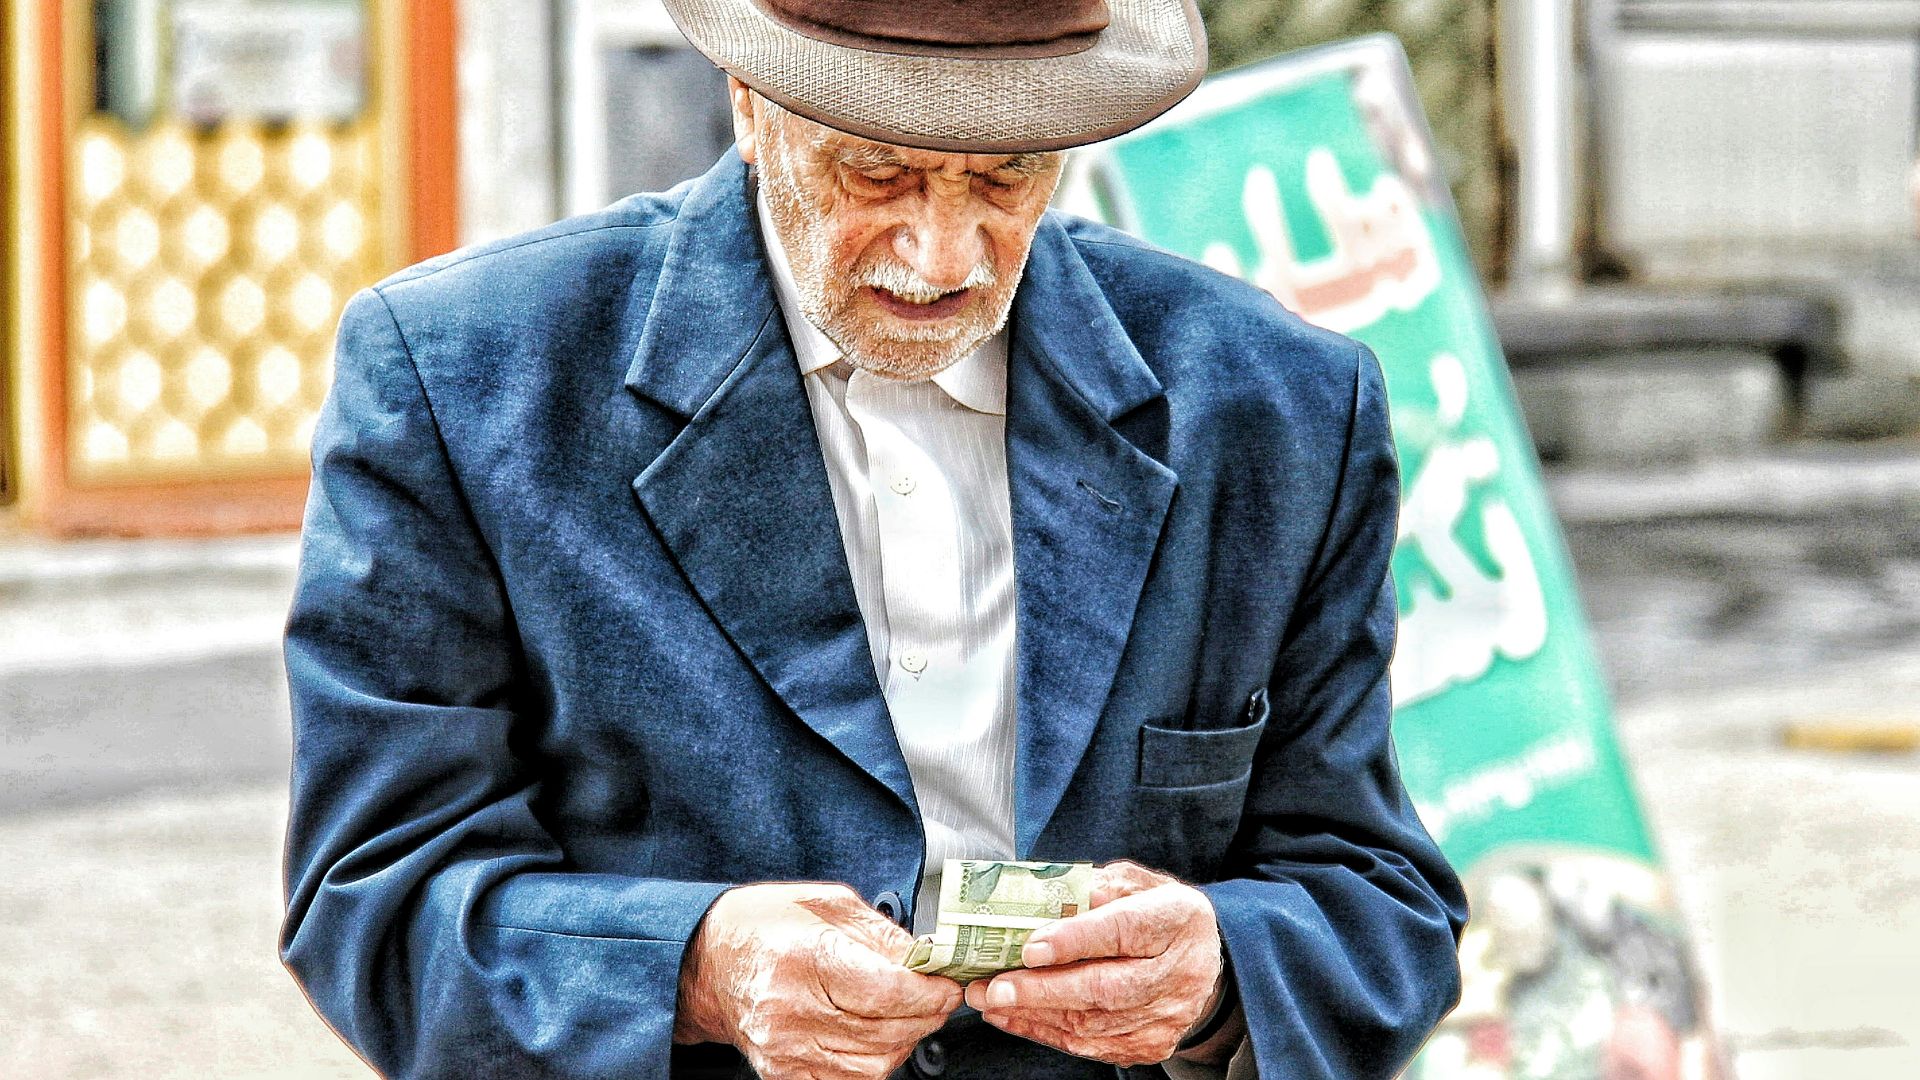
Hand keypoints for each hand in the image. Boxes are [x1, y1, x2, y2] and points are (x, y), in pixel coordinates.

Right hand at [675, 883, 963, 1079]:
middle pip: (885, 1030)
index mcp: (803, 956)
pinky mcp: (782, 1074)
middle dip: (925, 1016)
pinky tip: (877, 1037)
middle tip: (939, 998)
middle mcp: (790, 1008)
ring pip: (873, 1065)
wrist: (708, 960)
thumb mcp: (827, 903)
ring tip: (908, 1015)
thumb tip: (927, 959)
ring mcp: (784, 1048)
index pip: (886, 990)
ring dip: (904, 1041)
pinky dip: (874, 1064)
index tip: (947, 985)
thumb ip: (882, 934)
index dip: (929, 992)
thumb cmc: (763, 924)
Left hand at [964, 861, 1225, 1065]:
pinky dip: (1046, 1032)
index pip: (1124, 930)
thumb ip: (1097, 886)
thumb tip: (1047, 897)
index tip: (1030, 947)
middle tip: (994, 987)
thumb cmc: (1156, 913)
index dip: (1075, 940)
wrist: (1203, 959)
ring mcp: (1167, 1016)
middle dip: (1043, 990)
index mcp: (1177, 918)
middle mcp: (1179, 972)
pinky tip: (1014, 1017)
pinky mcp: (1151, 1044)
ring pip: (1093, 1024)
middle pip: (1106, 988)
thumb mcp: (1136, 883)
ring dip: (1033, 1014)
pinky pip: (1091, 1045)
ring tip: (989, 1000)